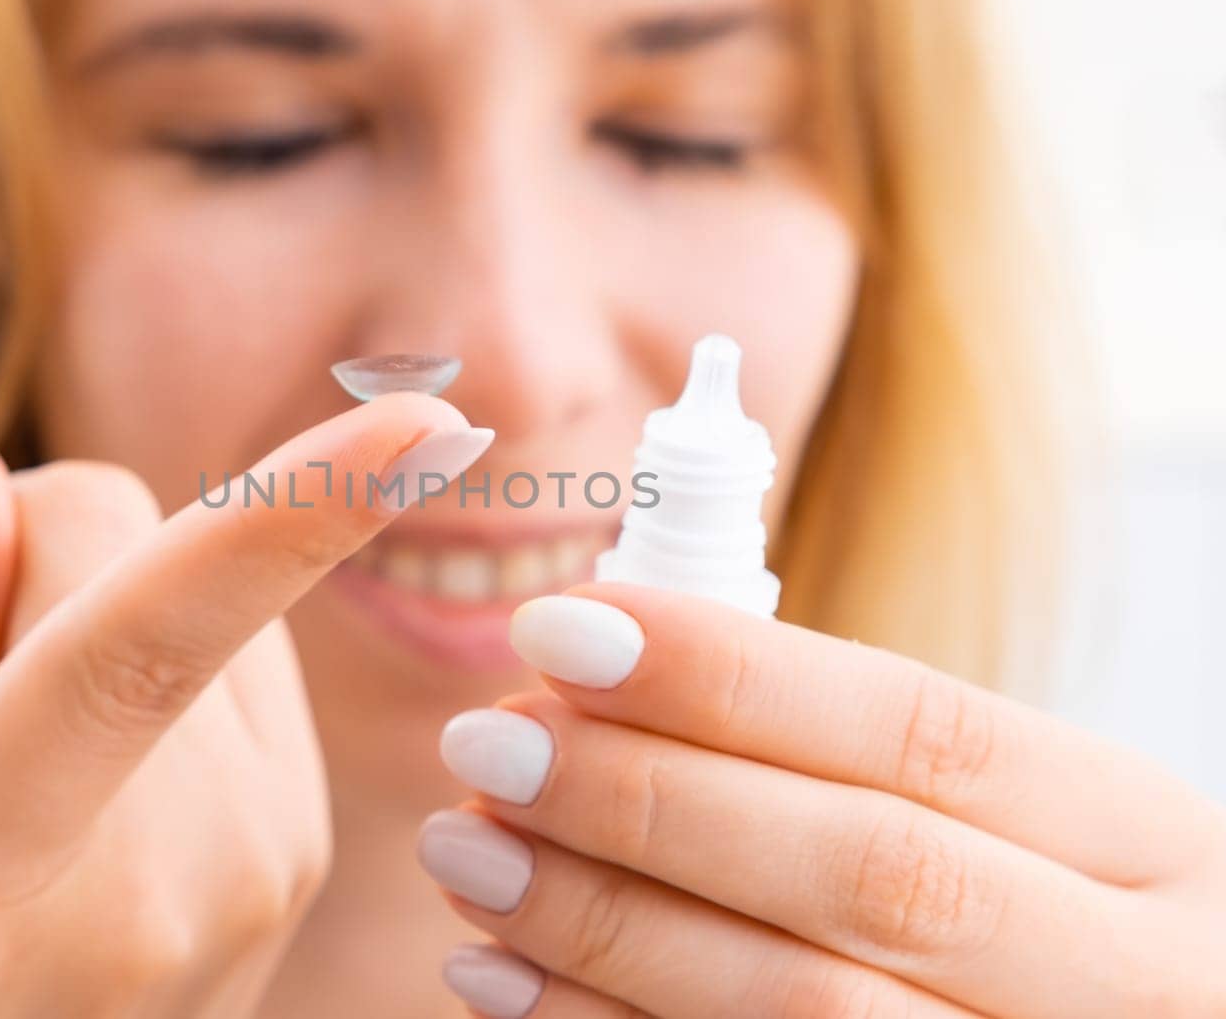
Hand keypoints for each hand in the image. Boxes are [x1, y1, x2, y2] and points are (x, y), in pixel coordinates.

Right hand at [0, 394, 489, 1016]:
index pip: (136, 654)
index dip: (281, 519)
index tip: (420, 420)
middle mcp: (158, 889)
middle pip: (135, 554)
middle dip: (31, 566)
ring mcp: (254, 877)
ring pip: (209, 590)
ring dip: (103, 622)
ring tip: (24, 776)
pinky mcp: (302, 850)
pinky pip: (248, 655)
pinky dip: (171, 671)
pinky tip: (105, 786)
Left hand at [422, 584, 1225, 1017]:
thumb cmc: (1016, 916)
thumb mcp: (1002, 821)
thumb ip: (839, 752)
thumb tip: (607, 660)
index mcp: (1140, 839)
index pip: (923, 730)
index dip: (729, 674)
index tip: (560, 626)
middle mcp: (1129, 976)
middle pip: (863, 872)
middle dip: (647, 800)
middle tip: (487, 743)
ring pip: (802, 1012)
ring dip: (602, 925)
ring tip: (465, 851)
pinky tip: (499, 982)